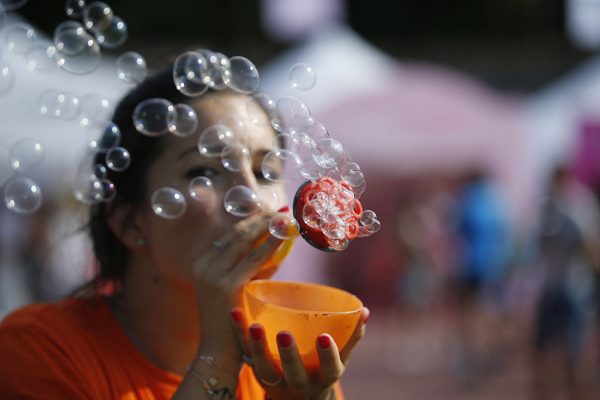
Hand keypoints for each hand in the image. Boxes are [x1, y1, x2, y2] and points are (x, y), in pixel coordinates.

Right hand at [192, 213, 282, 368]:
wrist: (218, 353)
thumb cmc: (233, 322)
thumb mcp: (236, 289)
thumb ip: (250, 268)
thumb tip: (274, 245)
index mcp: (202, 263)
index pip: (230, 233)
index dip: (252, 219)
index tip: (271, 211)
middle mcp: (203, 265)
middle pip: (237, 231)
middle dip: (262, 217)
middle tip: (283, 211)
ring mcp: (212, 274)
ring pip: (245, 239)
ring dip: (268, 225)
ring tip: (286, 217)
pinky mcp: (226, 285)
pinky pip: (254, 258)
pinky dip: (271, 243)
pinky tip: (285, 235)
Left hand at [231, 306, 369, 399]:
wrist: (294, 397)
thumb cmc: (320, 368)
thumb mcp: (337, 359)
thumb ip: (350, 336)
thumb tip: (365, 311)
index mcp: (324, 377)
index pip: (329, 369)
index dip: (328, 355)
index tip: (324, 337)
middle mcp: (299, 382)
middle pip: (293, 372)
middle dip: (289, 355)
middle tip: (284, 334)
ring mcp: (275, 379)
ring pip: (263, 367)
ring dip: (257, 346)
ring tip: (253, 325)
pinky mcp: (255, 369)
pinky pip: (244, 352)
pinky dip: (238, 334)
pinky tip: (234, 313)